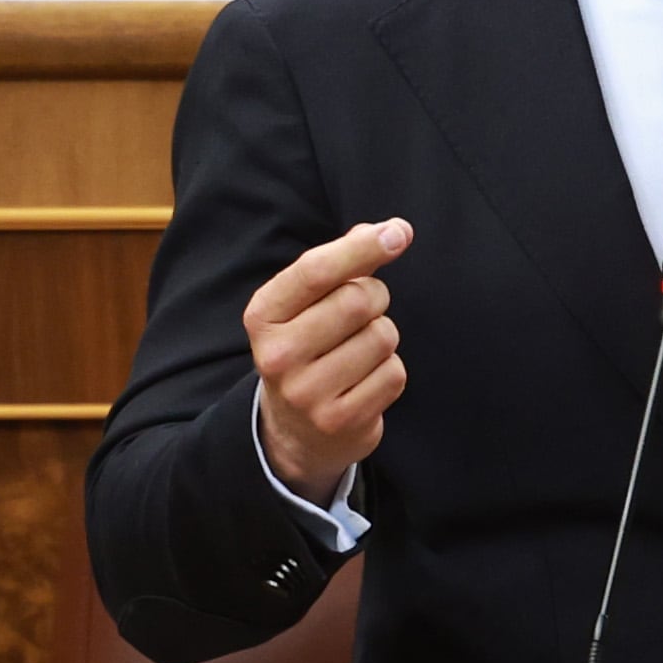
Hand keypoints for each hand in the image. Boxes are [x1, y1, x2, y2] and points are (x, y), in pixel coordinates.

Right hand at [248, 218, 410, 502]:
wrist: (295, 431)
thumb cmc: (310, 346)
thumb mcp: (306, 304)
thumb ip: (343, 262)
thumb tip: (392, 230)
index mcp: (263, 315)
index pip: (316, 270)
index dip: (362, 247)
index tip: (399, 232)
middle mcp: (278, 355)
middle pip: (359, 300)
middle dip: (376, 297)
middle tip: (364, 312)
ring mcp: (307, 393)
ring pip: (382, 337)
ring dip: (383, 337)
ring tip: (358, 352)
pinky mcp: (340, 421)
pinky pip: (393, 373)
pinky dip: (389, 371)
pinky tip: (364, 381)